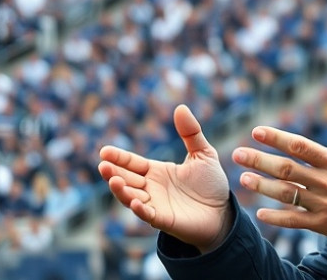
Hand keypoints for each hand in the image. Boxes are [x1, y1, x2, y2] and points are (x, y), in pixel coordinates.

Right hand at [98, 104, 232, 252]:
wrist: (223, 211)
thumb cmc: (210, 184)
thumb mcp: (203, 154)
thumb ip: (191, 133)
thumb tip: (180, 107)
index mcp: (157, 171)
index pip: (133, 163)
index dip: (119, 158)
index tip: (104, 151)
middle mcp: (151, 188)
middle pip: (127, 179)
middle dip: (114, 173)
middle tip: (103, 165)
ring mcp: (156, 205)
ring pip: (131, 198)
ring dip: (121, 191)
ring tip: (113, 180)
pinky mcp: (165, 220)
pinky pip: (148, 215)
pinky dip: (140, 210)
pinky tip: (135, 202)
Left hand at [233, 99, 326, 245]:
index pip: (300, 146)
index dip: (276, 137)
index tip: (257, 131)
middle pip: (286, 169)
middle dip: (259, 160)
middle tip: (238, 154)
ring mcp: (324, 205)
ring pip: (286, 194)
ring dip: (262, 187)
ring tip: (243, 179)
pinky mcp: (325, 225)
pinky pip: (295, 221)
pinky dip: (276, 218)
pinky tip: (260, 214)